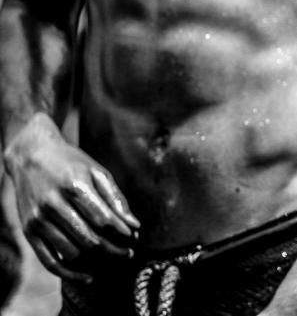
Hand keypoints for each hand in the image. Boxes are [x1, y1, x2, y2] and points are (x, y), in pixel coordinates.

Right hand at [4, 115, 138, 279]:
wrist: (31, 154)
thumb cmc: (71, 162)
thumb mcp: (97, 171)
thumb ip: (116, 198)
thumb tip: (134, 225)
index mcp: (74, 186)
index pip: (103, 219)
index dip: (121, 233)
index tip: (134, 237)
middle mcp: (53, 204)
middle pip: (89, 238)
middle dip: (113, 249)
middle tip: (128, 253)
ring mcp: (38, 220)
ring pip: (72, 251)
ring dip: (95, 260)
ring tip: (111, 256)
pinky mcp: (28, 231)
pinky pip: (49, 261)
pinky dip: (69, 273)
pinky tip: (87, 276)